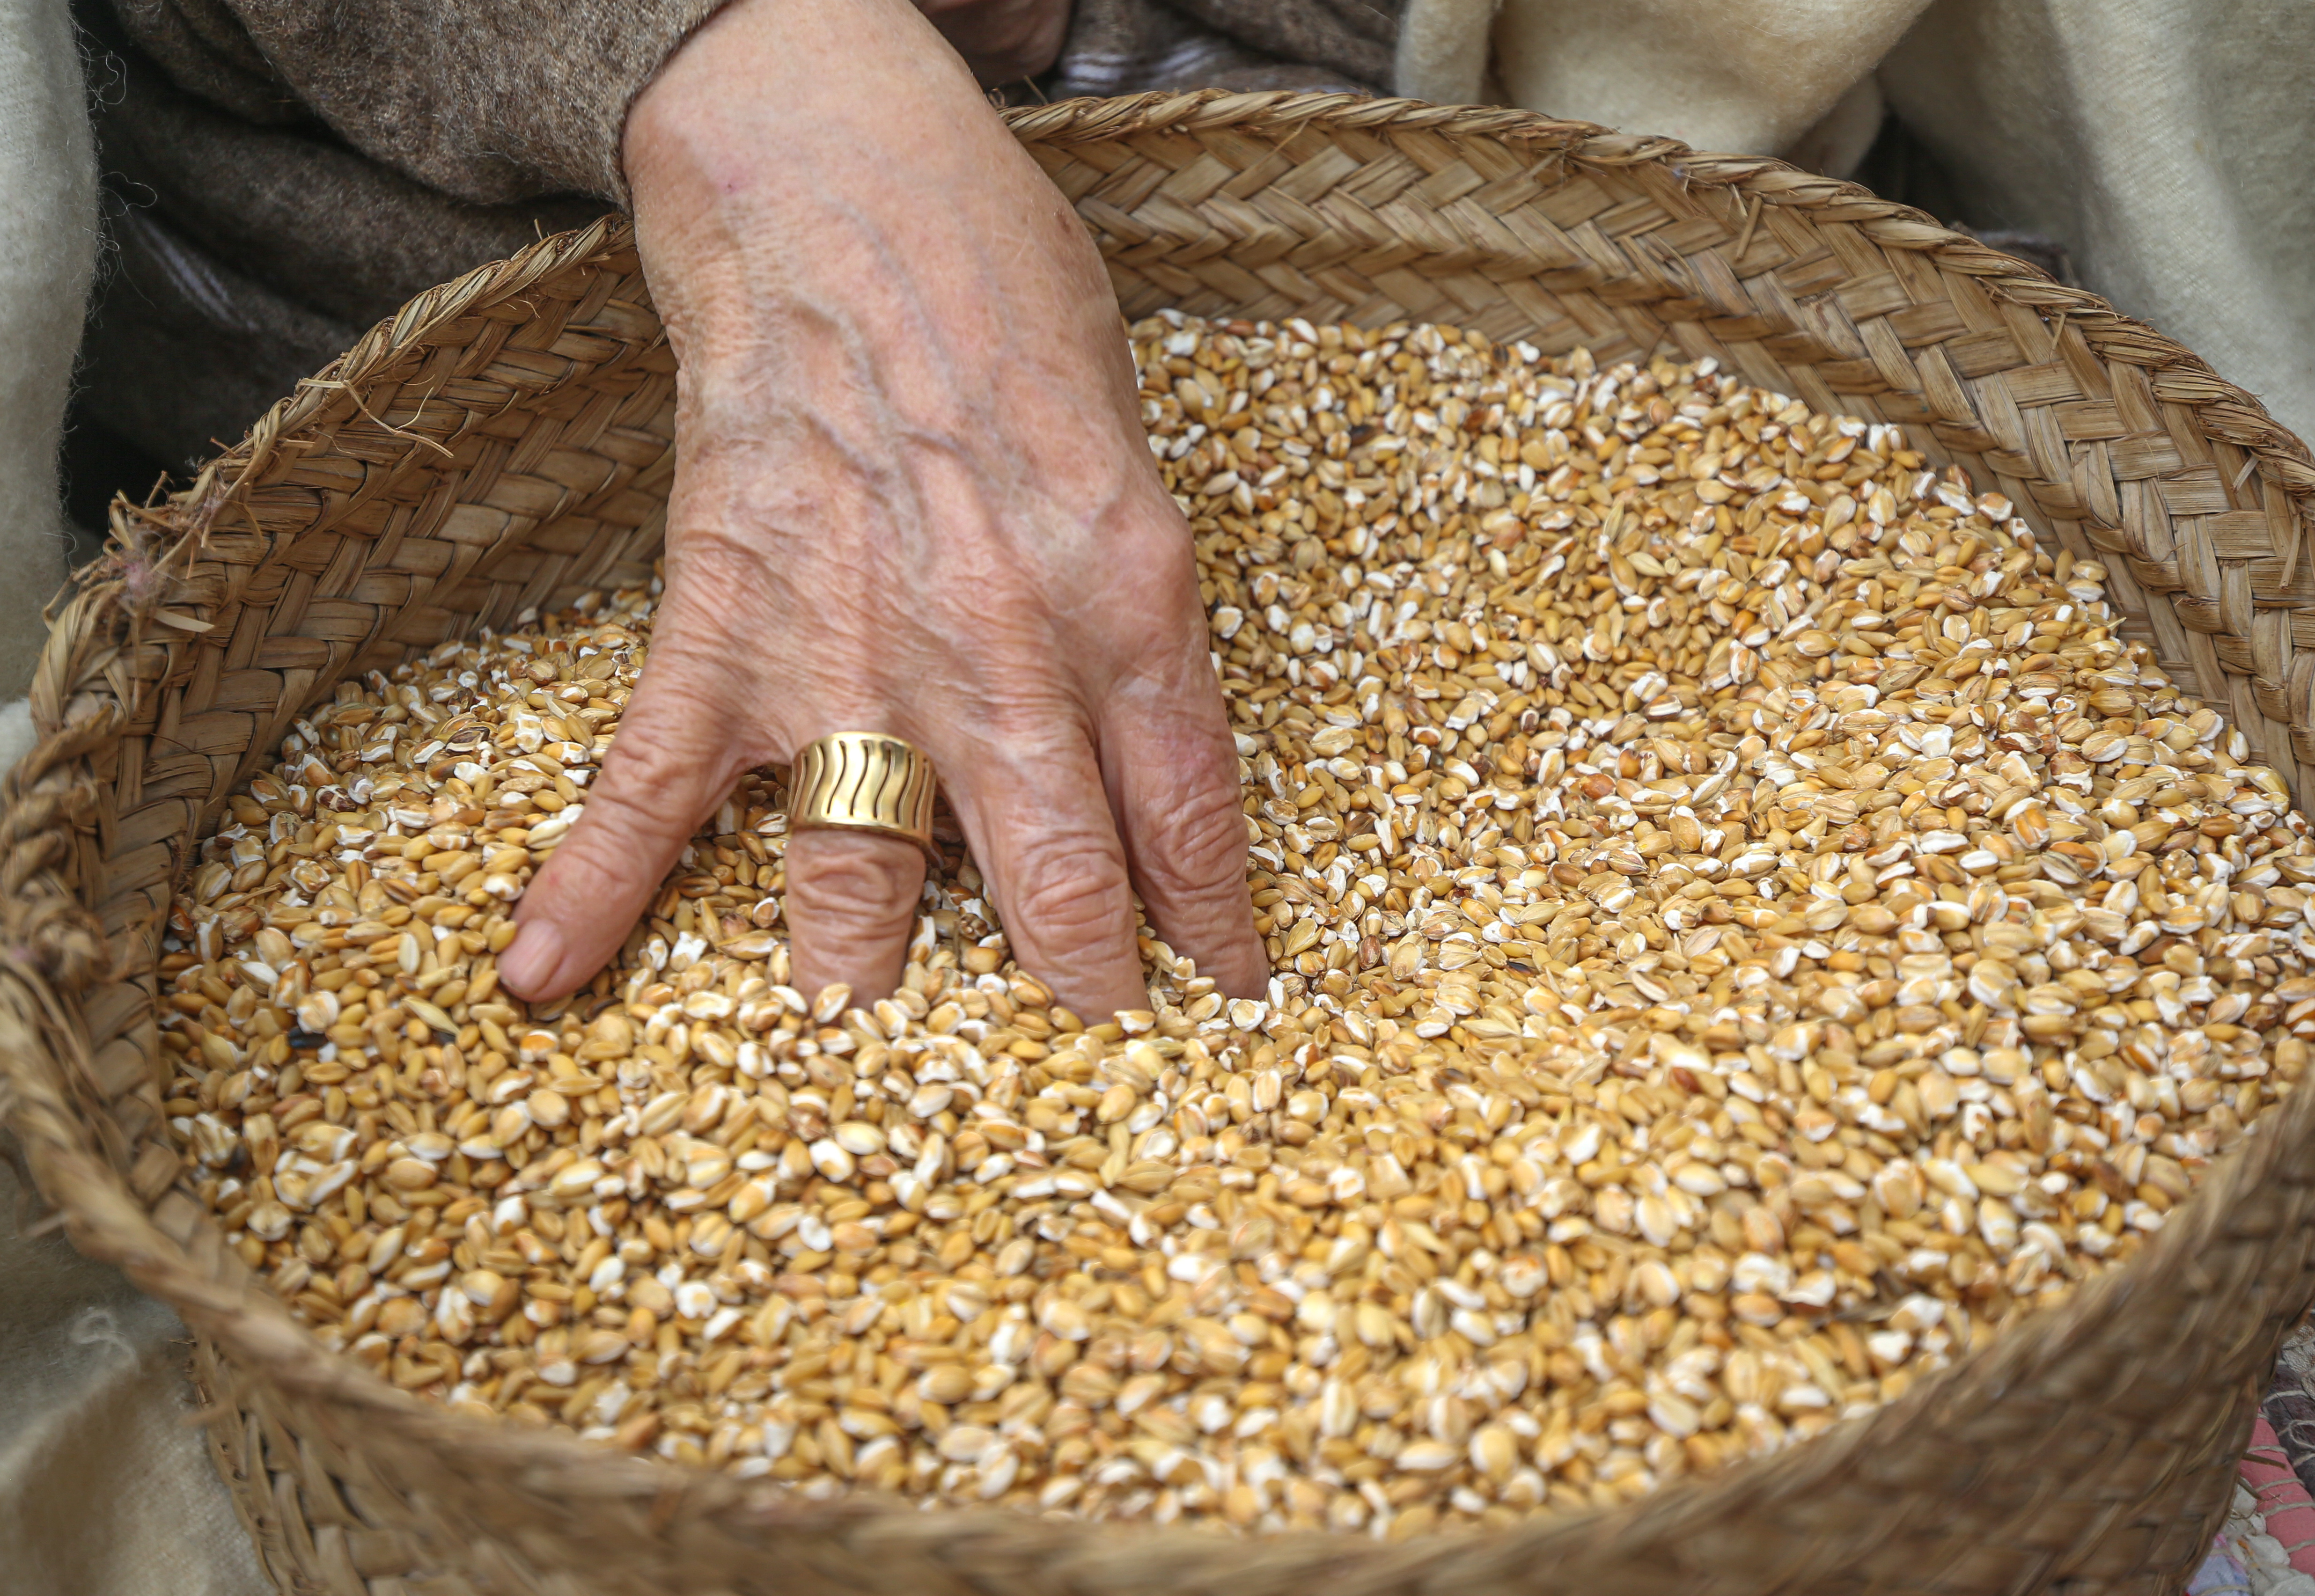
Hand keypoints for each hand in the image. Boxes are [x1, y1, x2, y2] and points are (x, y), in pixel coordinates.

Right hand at [498, 0, 1267, 1018]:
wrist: (837, 193)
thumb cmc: (1003, 298)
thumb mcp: (1132, 452)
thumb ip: (1138, 614)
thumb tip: (1136, 752)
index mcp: (1123, 597)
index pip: (1183, 814)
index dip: (1210, 926)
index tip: (1228, 1000)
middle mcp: (997, 652)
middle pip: (1053, 881)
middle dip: (1081, 989)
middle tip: (1096, 1055)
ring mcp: (848, 653)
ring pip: (868, 877)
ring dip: (876, 980)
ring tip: (880, 1055)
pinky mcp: (721, 628)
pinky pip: (652, 788)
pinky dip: (594, 885)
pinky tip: (542, 978)